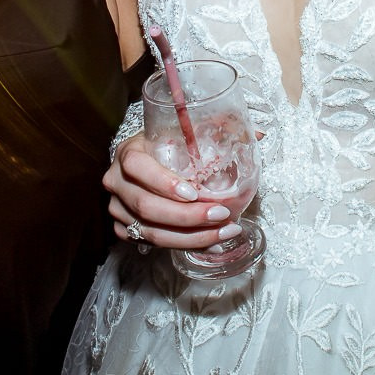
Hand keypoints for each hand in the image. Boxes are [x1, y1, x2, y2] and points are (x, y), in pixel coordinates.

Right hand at [104, 134, 237, 250]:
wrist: (140, 164)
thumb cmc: (164, 146)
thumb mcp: (181, 131)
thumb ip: (215, 128)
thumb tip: (258, 133)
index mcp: (127, 153)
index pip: (138, 168)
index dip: (164, 183)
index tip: (195, 192)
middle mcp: (116, 183)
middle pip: (147, 207)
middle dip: (188, 217)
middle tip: (221, 214)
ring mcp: (118, 210)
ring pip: (152, 232)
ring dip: (192, 237)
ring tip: (225, 231)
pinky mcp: (125, 230)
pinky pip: (155, 244)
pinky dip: (186, 246)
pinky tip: (212, 243)